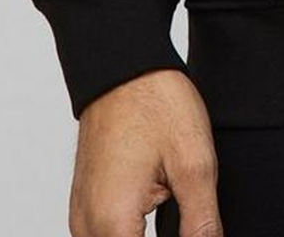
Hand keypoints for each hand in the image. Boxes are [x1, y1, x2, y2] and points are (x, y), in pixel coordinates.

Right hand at [69, 69, 221, 236]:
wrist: (123, 64)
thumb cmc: (154, 102)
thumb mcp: (194, 164)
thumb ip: (201, 224)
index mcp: (112, 224)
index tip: (197, 230)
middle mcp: (87, 226)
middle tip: (192, 217)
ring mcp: (82, 215)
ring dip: (146, 235)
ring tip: (176, 202)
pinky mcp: (86, 204)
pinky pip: (107, 235)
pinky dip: (134, 232)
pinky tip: (160, 212)